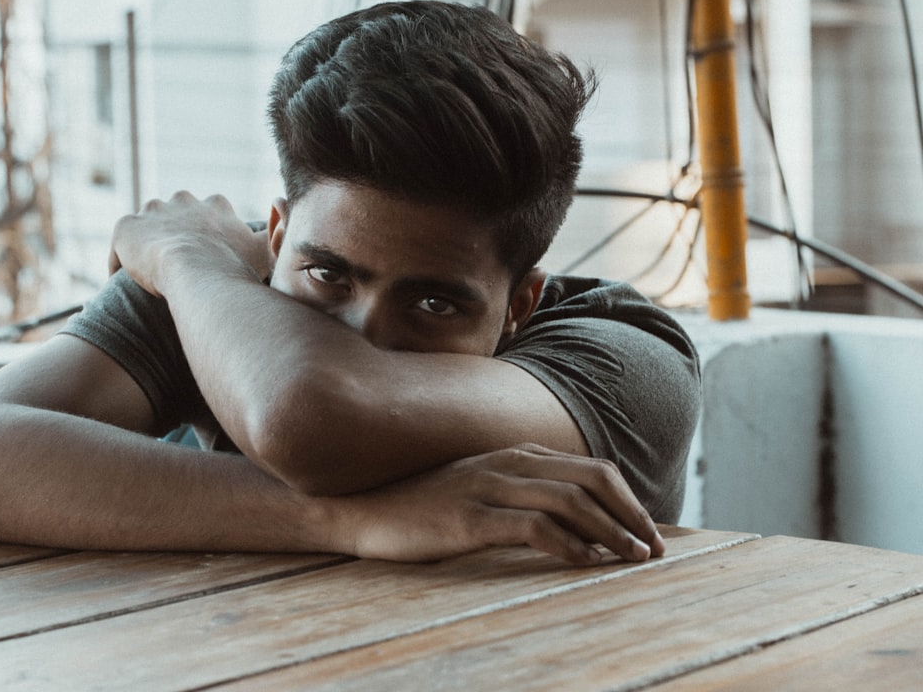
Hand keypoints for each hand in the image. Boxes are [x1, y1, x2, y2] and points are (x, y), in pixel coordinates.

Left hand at [108, 191, 268, 295]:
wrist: (197, 272)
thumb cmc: (235, 266)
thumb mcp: (266, 250)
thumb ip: (278, 231)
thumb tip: (282, 206)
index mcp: (215, 205)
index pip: (210, 214)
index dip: (208, 237)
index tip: (208, 259)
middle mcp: (182, 200)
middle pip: (176, 215)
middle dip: (176, 235)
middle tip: (178, 268)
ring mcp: (152, 212)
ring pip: (148, 227)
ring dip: (148, 246)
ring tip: (150, 276)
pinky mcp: (125, 228)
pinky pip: (120, 247)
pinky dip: (121, 263)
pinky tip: (124, 285)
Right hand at [332, 443, 664, 564]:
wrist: (363, 509)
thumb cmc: (425, 506)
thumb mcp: (480, 488)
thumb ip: (522, 492)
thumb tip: (576, 522)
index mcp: (514, 454)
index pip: (590, 469)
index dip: (626, 500)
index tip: (646, 531)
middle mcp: (507, 462)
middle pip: (592, 479)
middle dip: (631, 514)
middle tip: (654, 548)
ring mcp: (488, 487)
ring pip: (571, 501)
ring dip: (611, 532)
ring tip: (633, 559)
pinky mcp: (470, 518)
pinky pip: (534, 527)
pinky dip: (570, 546)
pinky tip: (586, 564)